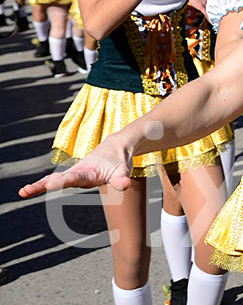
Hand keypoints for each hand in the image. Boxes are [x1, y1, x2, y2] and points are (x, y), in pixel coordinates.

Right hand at [19, 137, 133, 197]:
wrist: (115, 147)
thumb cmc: (119, 161)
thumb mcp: (124, 170)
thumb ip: (121, 178)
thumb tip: (124, 184)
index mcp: (90, 171)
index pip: (76, 177)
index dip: (64, 181)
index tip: (51, 184)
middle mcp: (79, 172)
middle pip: (59, 179)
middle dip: (44, 184)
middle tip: (27, 190)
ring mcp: (74, 173)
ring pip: (54, 179)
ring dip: (39, 185)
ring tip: (23, 192)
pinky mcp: (73, 175)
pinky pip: (56, 180)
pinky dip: (43, 184)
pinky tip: (29, 190)